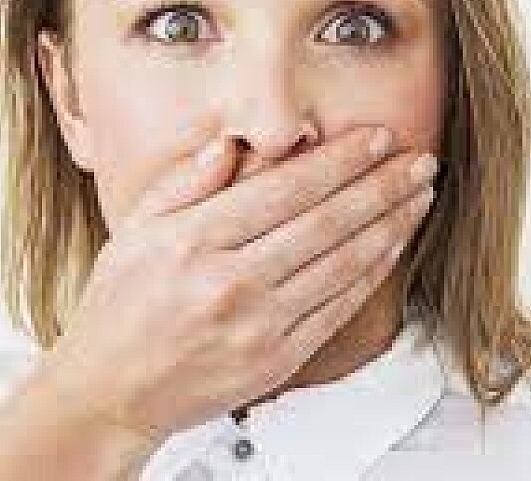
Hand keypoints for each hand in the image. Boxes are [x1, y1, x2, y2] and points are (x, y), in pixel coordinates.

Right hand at [37, 122, 437, 440]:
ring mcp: (257, 326)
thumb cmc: (119, 308)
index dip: (340, 161)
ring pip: (342, 264)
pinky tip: (393, 246)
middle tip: (420, 160)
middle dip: (381, 186)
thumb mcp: (133, 231)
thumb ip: (183, 183)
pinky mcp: (276, 360)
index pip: (285, 189)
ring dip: (390, 225)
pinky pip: (337, 309)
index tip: (376, 138)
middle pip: (325, 223)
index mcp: (193, 241)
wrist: (110, 392)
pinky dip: (372, 274)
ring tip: (420, 196)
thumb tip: (230, 144)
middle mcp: (229, 282)